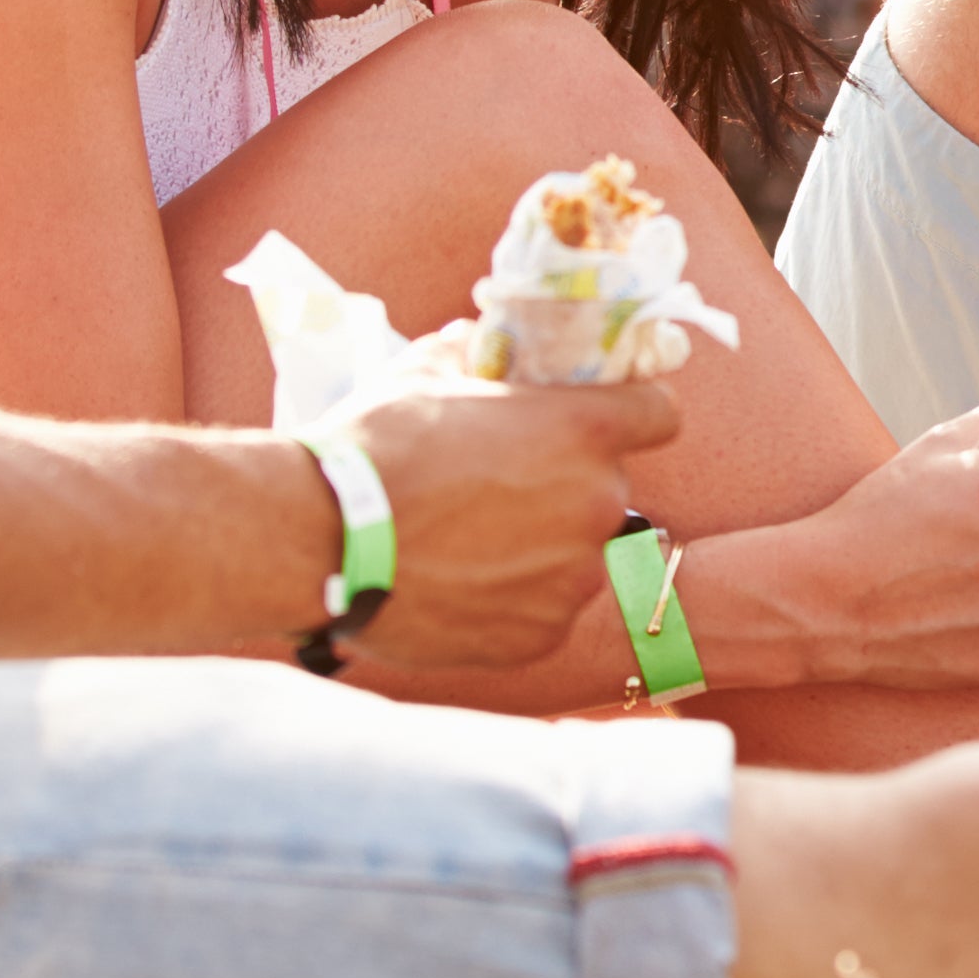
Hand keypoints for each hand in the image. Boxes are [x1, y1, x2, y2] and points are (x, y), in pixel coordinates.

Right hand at [340, 377, 684, 668]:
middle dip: (564, 485)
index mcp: (586, 430)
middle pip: (607, 488)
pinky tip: (459, 586)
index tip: (600, 420)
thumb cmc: (373, 447)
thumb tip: (478, 342)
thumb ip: (475, 357)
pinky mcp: (541, 635)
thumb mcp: (427, 372)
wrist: (319, 541)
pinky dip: (513, 602)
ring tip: (466, 545)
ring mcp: (573, 577)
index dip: (631, 414)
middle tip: (497, 488)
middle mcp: (598, 503)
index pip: (659, 414)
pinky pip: (544, 610)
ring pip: (576, 555)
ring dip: (540, 548)